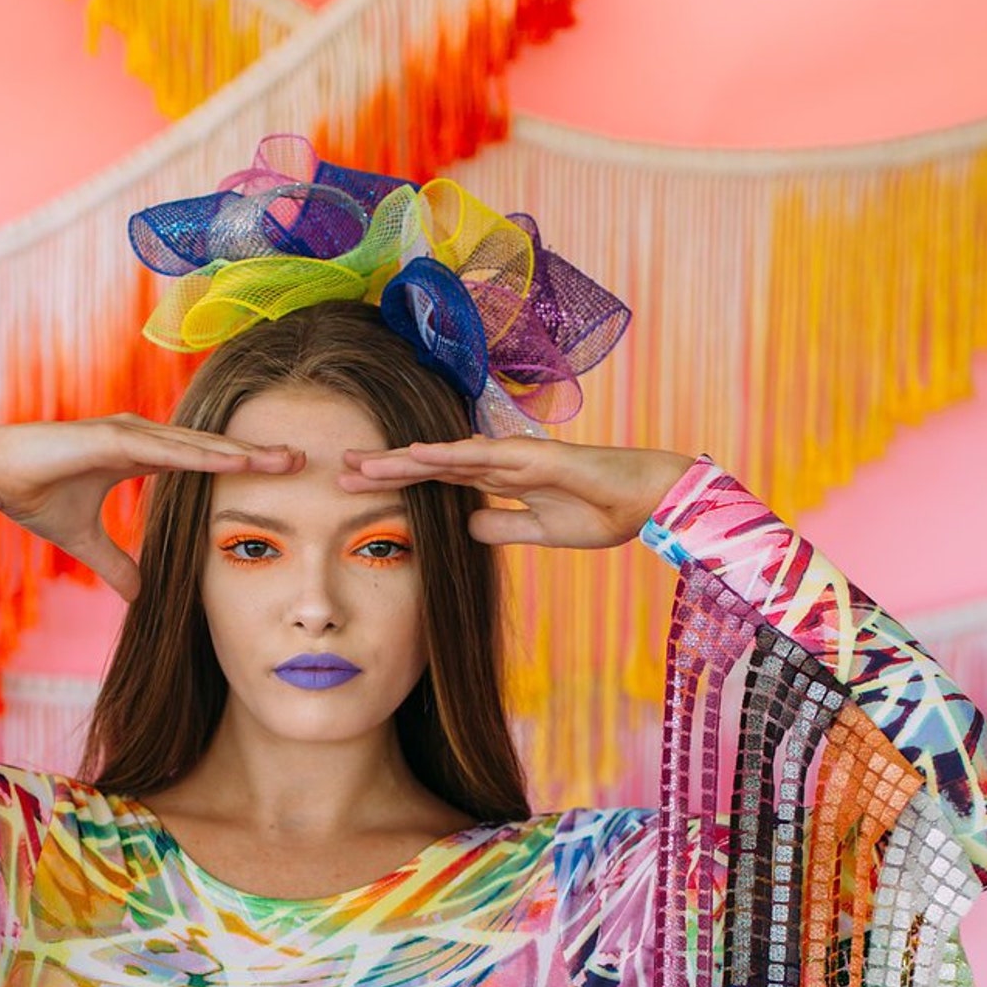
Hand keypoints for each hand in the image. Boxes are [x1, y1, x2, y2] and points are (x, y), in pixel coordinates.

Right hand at [0, 417, 302, 600]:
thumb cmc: (33, 496)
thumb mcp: (84, 541)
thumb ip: (114, 564)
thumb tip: (140, 596)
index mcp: (137, 455)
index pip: (201, 461)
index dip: (240, 468)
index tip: (278, 477)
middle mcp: (139, 437)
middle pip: (209, 447)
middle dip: (254, 454)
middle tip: (302, 460)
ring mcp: (126, 432)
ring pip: (195, 444)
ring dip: (238, 451)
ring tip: (281, 459)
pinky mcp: (108, 437)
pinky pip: (163, 448)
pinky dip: (199, 454)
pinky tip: (232, 458)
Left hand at [337, 435, 696, 551]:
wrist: (647, 501)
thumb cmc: (602, 512)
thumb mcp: (540, 531)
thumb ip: (503, 527)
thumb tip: (467, 530)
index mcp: (500, 480)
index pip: (437, 481)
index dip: (398, 483)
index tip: (358, 488)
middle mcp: (501, 462)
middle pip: (431, 464)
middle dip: (386, 468)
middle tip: (339, 469)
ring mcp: (515, 457)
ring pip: (447, 456)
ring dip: (404, 459)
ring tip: (362, 463)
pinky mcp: (535, 459)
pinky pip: (484, 457)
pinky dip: (449, 455)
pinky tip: (416, 455)